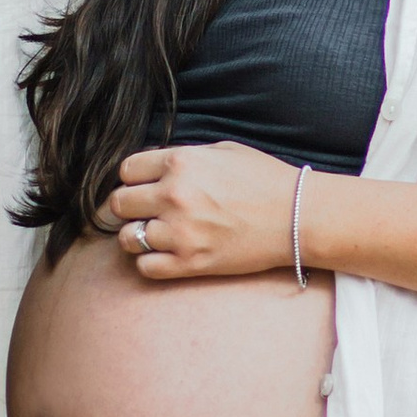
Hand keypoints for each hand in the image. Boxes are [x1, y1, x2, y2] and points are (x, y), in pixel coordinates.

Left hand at [103, 142, 303, 280]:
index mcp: (181, 162)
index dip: (134, 178)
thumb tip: (153, 167)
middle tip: (146, 211)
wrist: (297, 217)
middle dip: (130, 206)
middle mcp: (175, 195)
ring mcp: (181, 232)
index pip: (126, 170)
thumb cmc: (264, 180)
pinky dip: (151, 261)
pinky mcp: (191, 262)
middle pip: (119, 203)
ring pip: (127, 238)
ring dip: (137, 236)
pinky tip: (167, 253)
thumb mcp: (221, 150)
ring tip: (157, 233)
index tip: (145, 185)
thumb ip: (183, 157)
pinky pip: (145, 266)